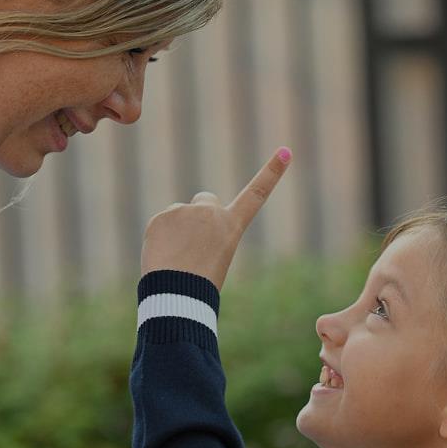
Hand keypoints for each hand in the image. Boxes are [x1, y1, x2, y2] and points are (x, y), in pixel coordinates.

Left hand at [140, 147, 291, 287]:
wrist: (176, 295)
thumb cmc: (199, 286)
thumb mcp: (214, 259)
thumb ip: (206, 236)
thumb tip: (185, 233)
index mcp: (231, 226)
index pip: (256, 194)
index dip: (272, 172)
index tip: (286, 151)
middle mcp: (210, 212)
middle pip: (205, 201)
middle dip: (200, 214)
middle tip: (194, 245)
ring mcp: (184, 212)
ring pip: (180, 216)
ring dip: (177, 232)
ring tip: (178, 259)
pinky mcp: (161, 217)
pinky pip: (160, 225)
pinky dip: (160, 239)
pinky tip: (163, 257)